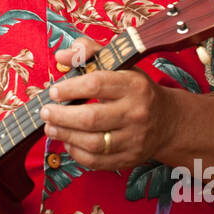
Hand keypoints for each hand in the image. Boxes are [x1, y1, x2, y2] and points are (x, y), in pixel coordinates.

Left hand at [40, 37, 179, 170]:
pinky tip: (68, 142)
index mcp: (134, 85)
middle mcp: (136, 113)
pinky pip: (98, 161)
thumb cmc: (135, 90)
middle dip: (62, 116)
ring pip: (93, 143)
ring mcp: (135, 139)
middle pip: (91, 118)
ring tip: (50, 127)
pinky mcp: (130, 158)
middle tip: (45, 112)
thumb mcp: (119, 64)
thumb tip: (61, 56)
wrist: (168, 121)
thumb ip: (89, 52)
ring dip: (65, 135)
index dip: (70, 88)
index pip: (96, 84)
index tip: (54, 91)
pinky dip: (77, 153)